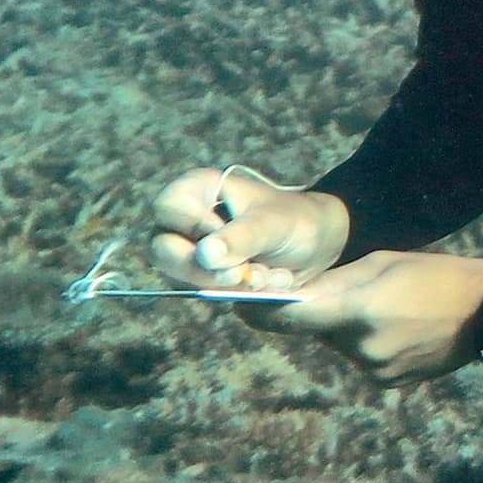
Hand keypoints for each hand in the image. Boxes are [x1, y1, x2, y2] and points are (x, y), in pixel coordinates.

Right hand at [148, 167, 348, 293]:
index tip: (225, 233)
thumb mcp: (273, 225)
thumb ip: (240, 238)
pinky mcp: (206, 275)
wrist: (318, 244)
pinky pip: (206, 292)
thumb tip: (205, 255)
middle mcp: (189, 219)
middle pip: (164, 250)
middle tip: (241, 274)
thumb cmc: (295, 220)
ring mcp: (194, 249)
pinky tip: (266, 280)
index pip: (167, 208)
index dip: (194, 227)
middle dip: (205, 270)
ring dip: (227, 284)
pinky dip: (238, 293)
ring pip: (183, 277)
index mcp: (200, 189)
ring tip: (265, 274)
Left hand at [256, 250, 482, 385]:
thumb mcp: (381, 264)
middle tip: (346, 291)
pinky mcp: (388, 382)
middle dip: (320, 313)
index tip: (238, 304)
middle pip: (316, 330)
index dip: (258, 311)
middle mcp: (360, 346)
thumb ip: (335, 284)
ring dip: (348, 328)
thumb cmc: (434, 275)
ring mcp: (375, 369)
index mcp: (357, 308)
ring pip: (339, 345)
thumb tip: (295, 295)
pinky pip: (362, 359)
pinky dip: (368, 344)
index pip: (289, 316)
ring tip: (388, 308)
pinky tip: (399, 328)